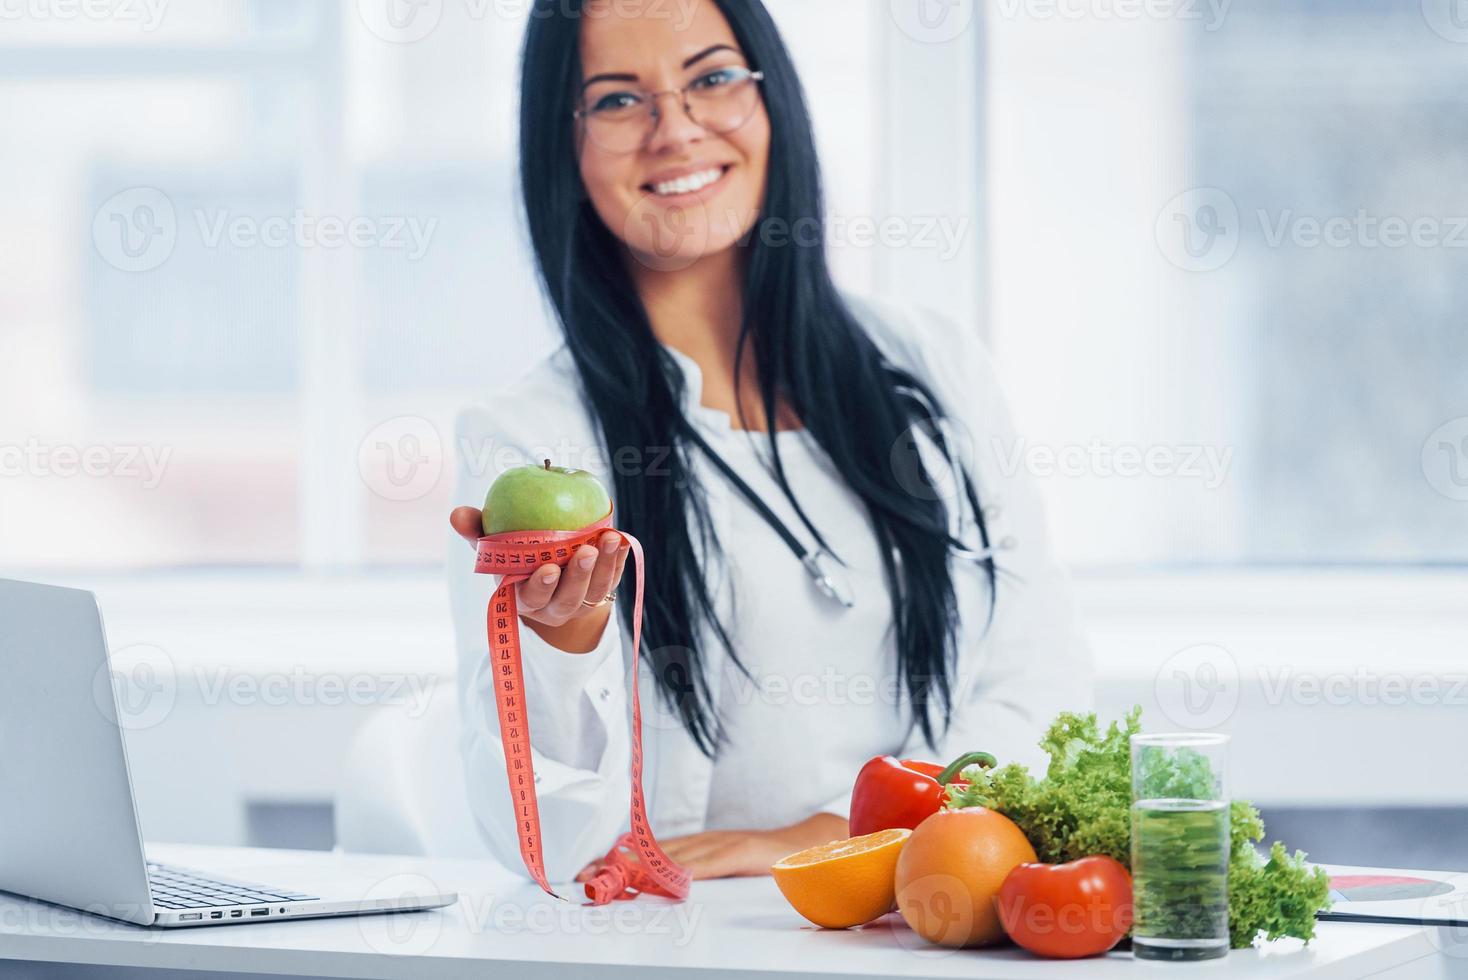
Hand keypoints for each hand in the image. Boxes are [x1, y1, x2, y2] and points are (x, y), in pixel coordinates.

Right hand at [450, 506, 629, 653]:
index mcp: (524, 599)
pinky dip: (619, 559)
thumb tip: (457, 514)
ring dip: (605, 565)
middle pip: (568, 599)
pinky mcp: (604, 589)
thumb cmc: (515, 553)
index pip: (532, 598)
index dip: (541, 587)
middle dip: (578, 577)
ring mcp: (582, 601)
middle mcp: (555, 607)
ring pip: (595, 590)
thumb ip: (477, 531)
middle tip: (585, 551)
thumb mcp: (494, 544)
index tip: (548, 568)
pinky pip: (614, 577)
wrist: (549, 565)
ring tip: (609, 538)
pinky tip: (620, 539)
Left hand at [575, 812, 849, 881]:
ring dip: (645, 865)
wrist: (812, 842)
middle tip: (588, 874)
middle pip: (656, 851)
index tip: (588, 868)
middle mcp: (707, 840)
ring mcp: (726, 843)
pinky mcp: (746, 851)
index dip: (619, 858)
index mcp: (700, 844)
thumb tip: (663, 885)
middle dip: (620, 863)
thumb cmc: (767, 860)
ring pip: (679, 853)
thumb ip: (698, 871)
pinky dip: (692, 868)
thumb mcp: (726, 867)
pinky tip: (673, 876)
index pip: (651, 850)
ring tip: (614, 874)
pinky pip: (715, 860)